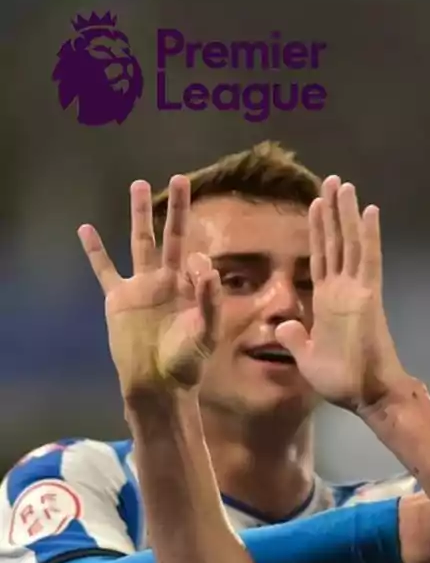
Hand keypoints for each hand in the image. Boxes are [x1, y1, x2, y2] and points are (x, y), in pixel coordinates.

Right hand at [79, 177, 231, 401]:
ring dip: (140, 214)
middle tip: (181, 178)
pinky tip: (87, 228)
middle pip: (172, 236)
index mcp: (192, 288)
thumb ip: (209, 301)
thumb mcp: (206, 332)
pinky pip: (104, 269)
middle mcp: (167, 281)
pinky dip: (95, 250)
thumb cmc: (188, 362)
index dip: (200, 261)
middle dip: (176, 209)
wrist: (158, 384)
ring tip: (139, 185)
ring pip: (140, 242)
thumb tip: (208, 268)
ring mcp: (142, 287)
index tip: (197, 270)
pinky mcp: (118, 298)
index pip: (198, 259)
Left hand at [274, 176, 408, 412]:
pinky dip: (369, 234)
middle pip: (336, 242)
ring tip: (343, 184)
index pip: (321, 258)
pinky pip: (368, 259)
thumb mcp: (307, 358)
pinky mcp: (369, 296)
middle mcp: (342, 290)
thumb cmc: (342, 381)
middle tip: (332, 180)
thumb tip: (284, 324)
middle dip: (332, 211)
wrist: (367, 395)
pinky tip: (369, 210)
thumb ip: (296, 338)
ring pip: (350, 242)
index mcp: (327, 303)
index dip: (318, 231)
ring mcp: (357, 290)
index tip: (316, 204)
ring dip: (346, 213)